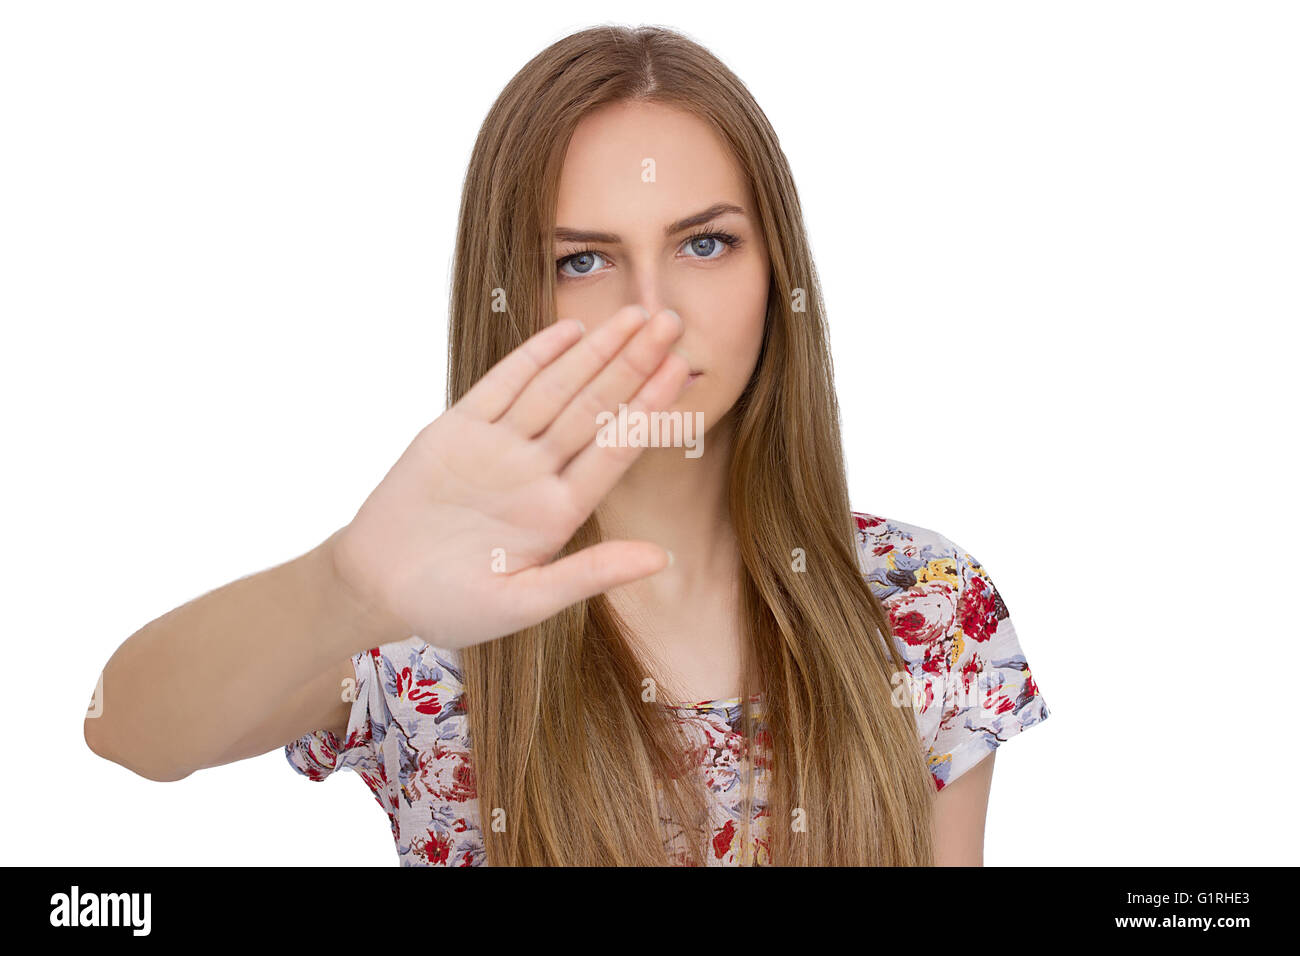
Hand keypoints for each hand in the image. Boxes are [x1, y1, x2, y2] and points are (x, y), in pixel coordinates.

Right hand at [328, 305, 689, 649]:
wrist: (376, 587)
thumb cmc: (447, 606)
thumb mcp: (520, 603)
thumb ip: (588, 576)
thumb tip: (661, 559)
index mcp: (559, 513)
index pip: (614, 450)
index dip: (647, 409)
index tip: (680, 372)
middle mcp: (536, 472)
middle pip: (594, 408)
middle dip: (633, 364)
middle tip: (672, 321)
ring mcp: (498, 447)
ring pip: (556, 389)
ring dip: (595, 351)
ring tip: (635, 315)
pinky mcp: (457, 431)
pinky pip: (502, 385)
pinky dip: (534, 356)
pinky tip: (569, 330)